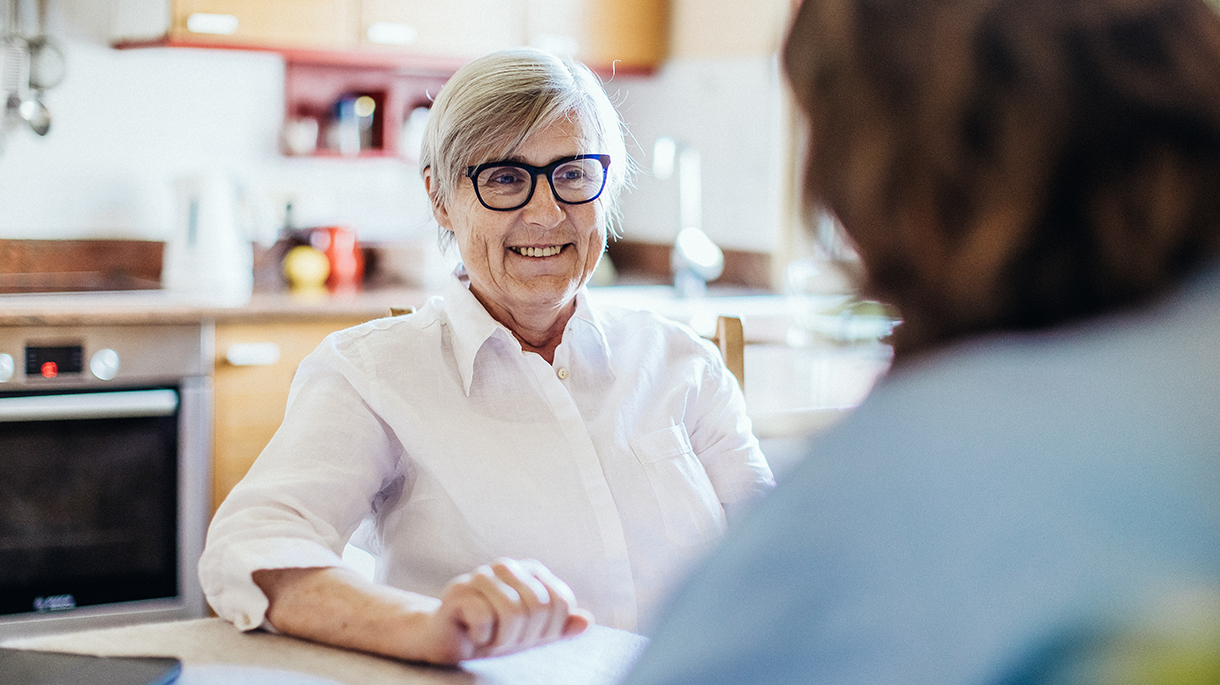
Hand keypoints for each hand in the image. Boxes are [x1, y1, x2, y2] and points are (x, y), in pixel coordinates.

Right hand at [420, 558, 593, 662]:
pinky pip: (484, 618)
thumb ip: (561, 627)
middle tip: (506, 640)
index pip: (561, 601)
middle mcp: (507, 566)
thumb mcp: (534, 635)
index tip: (528, 636)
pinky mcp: (458, 590)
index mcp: (531, 571)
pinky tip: (473, 634)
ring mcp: (481, 575)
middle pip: (538, 606)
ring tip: (491, 637)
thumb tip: (586, 621)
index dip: (550, 629)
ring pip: (512, 612)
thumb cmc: (495, 635)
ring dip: (503, 639)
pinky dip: (482, 637)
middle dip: (525, 635)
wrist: (450, 642)